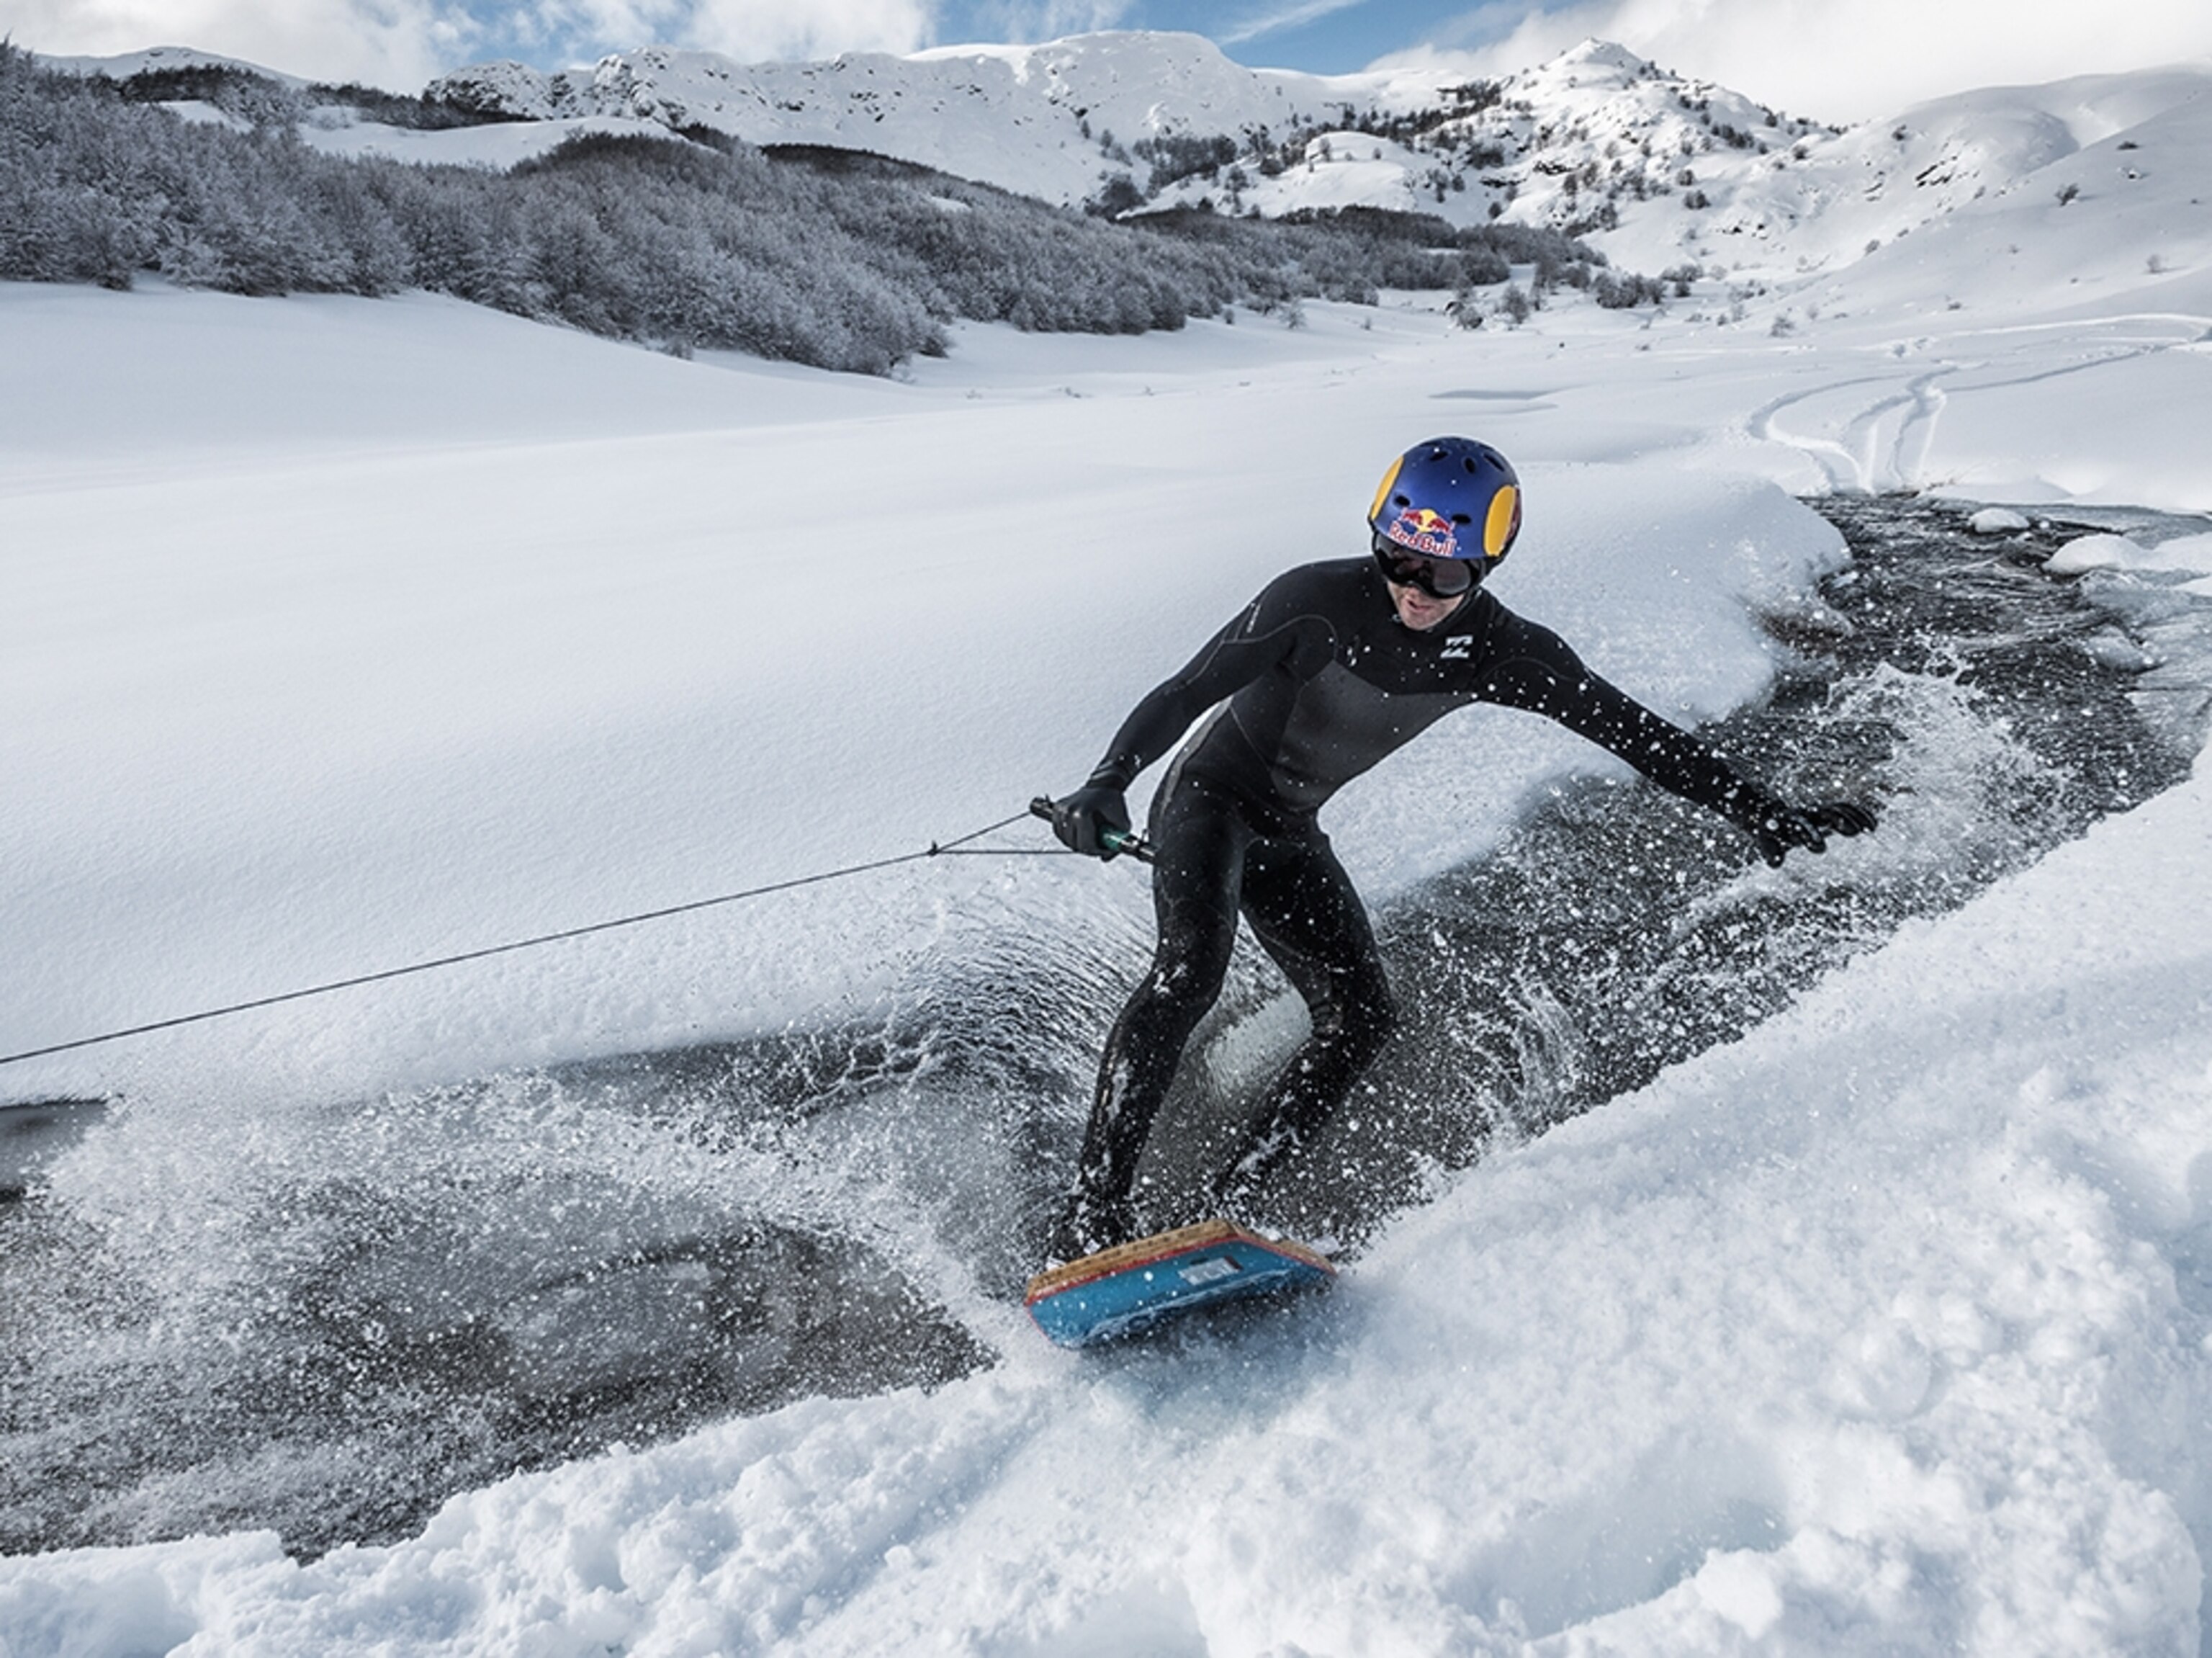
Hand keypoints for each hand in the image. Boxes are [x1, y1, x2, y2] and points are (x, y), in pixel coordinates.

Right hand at [1051, 785, 1131, 859]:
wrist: (1102, 784)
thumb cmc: (1111, 800)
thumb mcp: (1121, 819)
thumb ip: (1118, 840)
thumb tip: (1108, 856)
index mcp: (1081, 814)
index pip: (1085, 845)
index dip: (1097, 851)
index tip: (1104, 849)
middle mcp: (1068, 812)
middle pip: (1074, 845)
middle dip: (1089, 849)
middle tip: (1099, 845)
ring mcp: (1060, 810)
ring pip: (1065, 840)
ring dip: (1078, 843)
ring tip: (1090, 837)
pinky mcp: (1056, 809)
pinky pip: (1059, 831)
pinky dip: (1068, 836)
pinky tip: (1079, 832)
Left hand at [1747, 798, 1877, 866]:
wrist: (1768, 814)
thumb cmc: (1770, 835)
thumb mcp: (1767, 843)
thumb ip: (1772, 853)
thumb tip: (1775, 863)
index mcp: (1792, 822)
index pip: (1803, 826)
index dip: (1811, 836)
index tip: (1820, 846)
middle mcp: (1807, 814)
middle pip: (1825, 814)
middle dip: (1839, 821)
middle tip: (1855, 831)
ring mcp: (1818, 812)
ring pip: (1838, 810)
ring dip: (1854, 818)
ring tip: (1870, 829)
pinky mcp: (1827, 813)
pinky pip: (1845, 809)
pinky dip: (1859, 815)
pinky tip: (1874, 825)